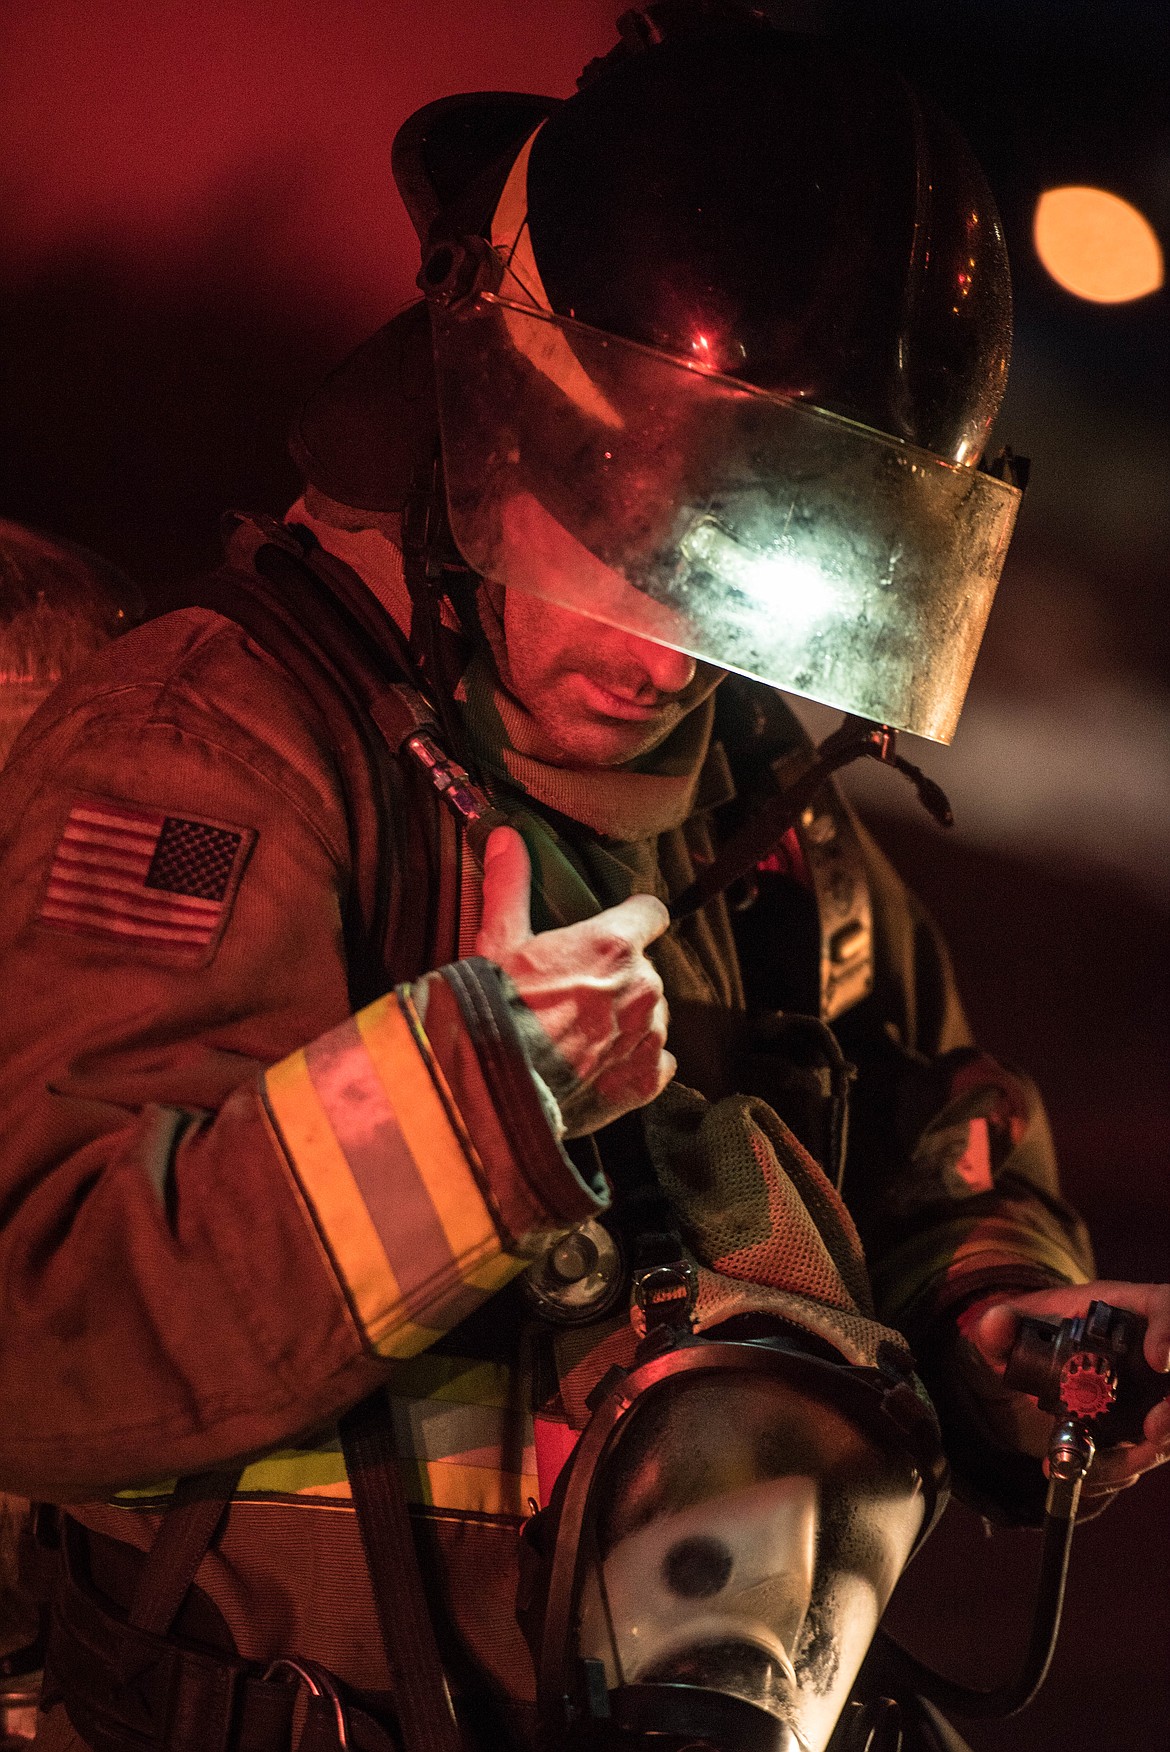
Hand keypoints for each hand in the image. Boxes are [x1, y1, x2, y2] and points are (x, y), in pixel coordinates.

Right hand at [475, 826, 675, 1136]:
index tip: (619, 928)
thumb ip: (510, 885)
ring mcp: (650, 1035)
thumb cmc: (496, 1010)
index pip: (651, 913)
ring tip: (578, 1037)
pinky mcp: (647, 1079)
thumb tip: (505, 837)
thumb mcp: (497, 941)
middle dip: (616, 980)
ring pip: (649, 1016)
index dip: (635, 919)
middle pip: (644, 970)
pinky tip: (596, 1068)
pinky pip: (655, 1062)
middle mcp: (643, 986)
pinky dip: (632, 1064)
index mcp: (612, 945)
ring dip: (624, 1022)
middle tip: (573, 997)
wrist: (495, 1087)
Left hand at [961, 1280, 1169, 1500]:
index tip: (1158, 1361)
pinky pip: (1144, 1452)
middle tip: (1151, 1433)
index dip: (1169, 1334)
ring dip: (1150, 1451)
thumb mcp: (1019, 1321)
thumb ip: (1002, 1323)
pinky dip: (1120, 1469)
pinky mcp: (1144, 1427)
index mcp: (1130, 1311)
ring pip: (1167, 1425)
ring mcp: (1152, 1393)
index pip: (1167, 1309)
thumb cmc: (1041, 1327)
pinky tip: (1088, 1476)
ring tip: (1104, 1468)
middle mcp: (1152, 1352)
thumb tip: (996, 1322)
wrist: (1035, 1357)